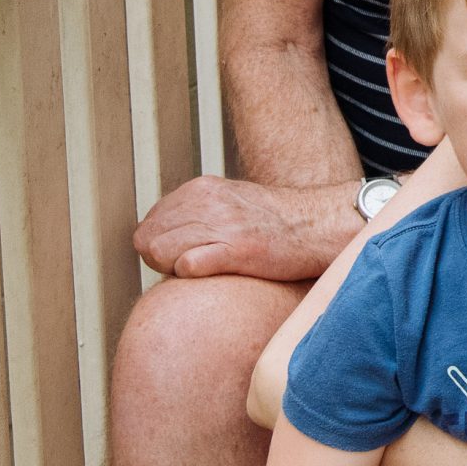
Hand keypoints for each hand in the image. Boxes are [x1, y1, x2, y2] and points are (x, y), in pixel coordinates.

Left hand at [132, 175, 357, 279]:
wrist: (319, 226)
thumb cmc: (277, 223)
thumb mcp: (229, 202)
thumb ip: (197, 213)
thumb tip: (165, 237)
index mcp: (201, 189)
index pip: (149, 224)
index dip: (158, 246)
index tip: (180, 256)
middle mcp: (206, 202)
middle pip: (148, 240)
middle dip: (160, 260)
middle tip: (189, 268)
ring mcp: (221, 225)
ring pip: (160, 253)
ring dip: (173, 269)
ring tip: (203, 271)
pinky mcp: (237, 250)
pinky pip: (186, 267)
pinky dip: (191, 276)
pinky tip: (214, 274)